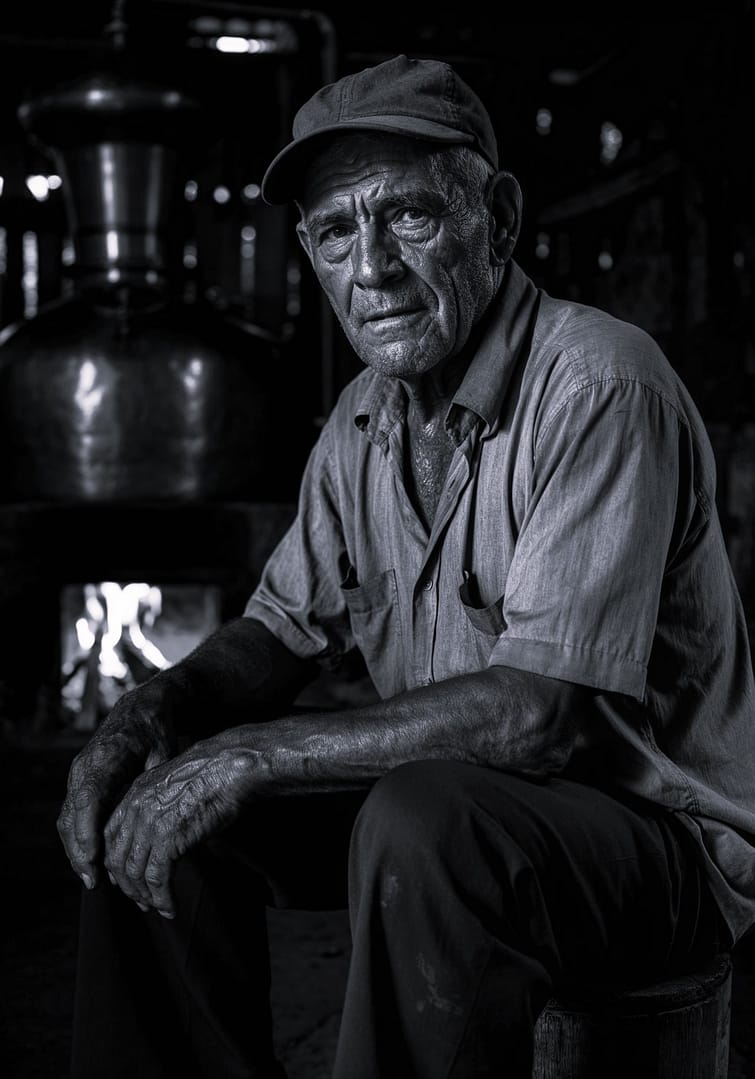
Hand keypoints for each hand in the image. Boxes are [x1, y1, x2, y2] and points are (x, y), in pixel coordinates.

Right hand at [57, 677, 177, 892]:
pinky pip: (72, 815)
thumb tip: (161, 820)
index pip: (89, 798)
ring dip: (77, 850)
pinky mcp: (80, 782)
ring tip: (93, 880)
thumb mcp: (164, 752)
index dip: (88, 831)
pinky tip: (93, 861)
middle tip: (94, 882)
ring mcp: (78, 775)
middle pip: (72, 815)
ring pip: (68, 819)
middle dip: (80, 851)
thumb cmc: (157, 731)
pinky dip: (79, 838)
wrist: (141, 709)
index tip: (94, 860)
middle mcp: (84, 767)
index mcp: (105, 757)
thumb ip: (157, 783)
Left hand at [101, 737, 247, 917]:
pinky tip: (170, 908)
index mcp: (135, 794)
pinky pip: (157, 879)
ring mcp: (149, 825)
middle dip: (127, 886)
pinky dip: (162, 899)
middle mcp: (136, 810)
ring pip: (134, 873)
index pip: (111, 836)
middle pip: (117, 858)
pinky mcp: (168, 840)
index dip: (115, 862)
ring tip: (157, 908)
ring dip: (144, 897)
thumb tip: (167, 831)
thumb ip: (162, 806)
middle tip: (141, 901)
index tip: (125, 879)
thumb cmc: (214, 773)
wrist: (229, 767)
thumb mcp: (176, 786)